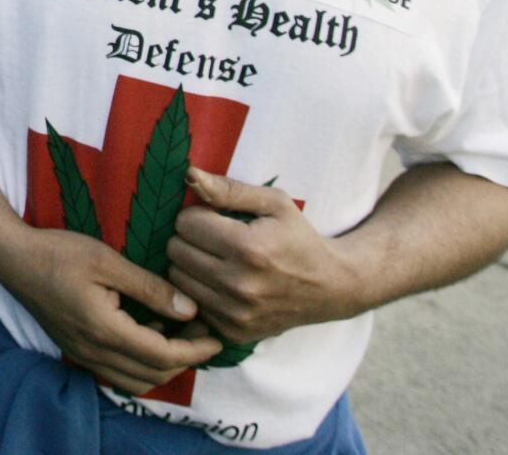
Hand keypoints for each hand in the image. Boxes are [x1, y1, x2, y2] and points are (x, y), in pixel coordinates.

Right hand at [0, 226, 220, 394]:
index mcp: (105, 330)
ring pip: (136, 380)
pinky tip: (146, 330)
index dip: (196, 350)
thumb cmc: (59, 252)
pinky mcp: (77, 350)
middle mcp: (94, 352)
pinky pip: (118, 373)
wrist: (13, 258)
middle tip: (203, 330)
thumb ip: (150, 288)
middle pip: (154, 375)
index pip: (163, 356)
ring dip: (162, 364)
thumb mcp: (108, 261)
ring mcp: (83, 355)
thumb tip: (190, 310)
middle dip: (186, 358)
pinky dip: (140, 362)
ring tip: (176, 332)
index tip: (217, 336)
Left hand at [165, 167, 357, 344]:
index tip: (215, 219)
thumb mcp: (274, 203)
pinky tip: (221, 282)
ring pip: (177, 279)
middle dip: (189, 238)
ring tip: (215, 258)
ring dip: (189, 264)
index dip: (197, 215)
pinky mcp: (234, 332)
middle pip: (176, 250)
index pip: (185, 223)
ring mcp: (236, 313)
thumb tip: (189, 175)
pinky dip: (200, 290)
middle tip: (212, 238)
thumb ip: (229, 189)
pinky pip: (192, 303)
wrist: (331, 288)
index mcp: (249, 248)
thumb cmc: (298, 238)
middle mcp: (239, 285)